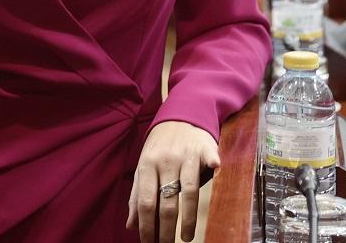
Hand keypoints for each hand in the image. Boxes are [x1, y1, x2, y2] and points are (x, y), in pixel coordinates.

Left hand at [127, 120, 219, 242]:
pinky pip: (210, 159)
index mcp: (146, 166)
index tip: (149, 242)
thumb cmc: (159, 147)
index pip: (145, 201)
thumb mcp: (144, 167)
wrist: (179, 115)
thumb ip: (137, 195)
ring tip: (186, 238)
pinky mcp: (204, 149)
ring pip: (188, 191)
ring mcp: (186, 155)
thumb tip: (131, 225)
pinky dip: (212, 166)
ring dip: (188, 218)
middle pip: (166, 201)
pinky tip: (214, 174)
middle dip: (166, 229)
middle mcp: (165, 161)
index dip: (146, 225)